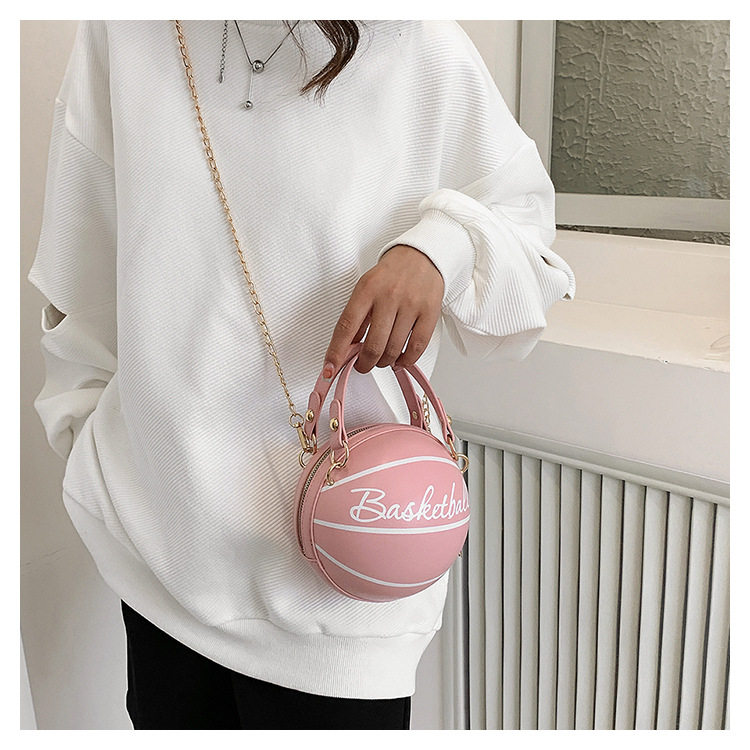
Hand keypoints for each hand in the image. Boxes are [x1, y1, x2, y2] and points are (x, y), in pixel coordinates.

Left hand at [323, 245, 443, 376]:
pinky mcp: (429, 312)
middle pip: (373, 345)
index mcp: (367, 289)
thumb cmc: (391, 275)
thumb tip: (347, 349)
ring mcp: (411, 305)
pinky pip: (416, 347)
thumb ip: (357, 316)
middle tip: (362, 365)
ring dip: (384, 363)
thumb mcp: (366, 287)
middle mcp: (389, 296)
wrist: (422, 255)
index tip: (329, 369)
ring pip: (394, 349)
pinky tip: (399, 361)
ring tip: (381, 361)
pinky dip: (406, 361)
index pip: (346, 326)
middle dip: (364, 363)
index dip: (336, 351)